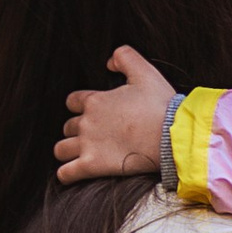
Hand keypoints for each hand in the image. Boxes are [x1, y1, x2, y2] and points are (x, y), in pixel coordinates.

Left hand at [56, 44, 176, 184]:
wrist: (170, 135)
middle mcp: (87, 122)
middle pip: (67, 126)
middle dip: (76, 130)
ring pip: (61, 149)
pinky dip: (66, 174)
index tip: (94, 112)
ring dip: (68, 151)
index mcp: (95, 101)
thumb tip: (109, 62)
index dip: (80, 106)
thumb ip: (125, 57)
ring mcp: (87, 145)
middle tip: (94, 136)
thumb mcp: (145, 72)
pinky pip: (65, 173)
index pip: (73, 101)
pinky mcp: (92, 166)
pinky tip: (73, 174)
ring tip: (80, 155)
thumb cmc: (160, 105)